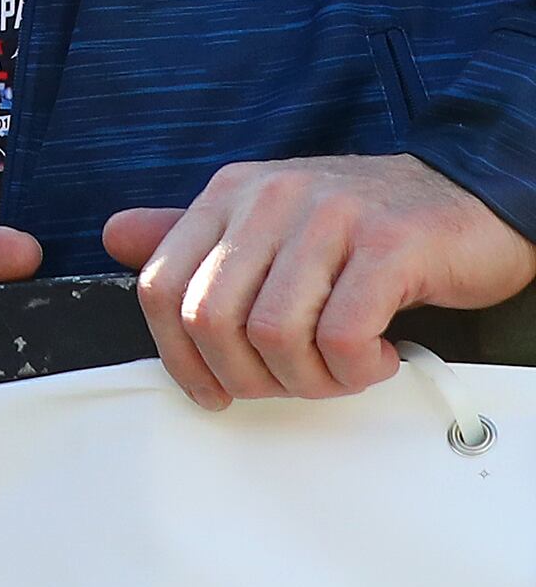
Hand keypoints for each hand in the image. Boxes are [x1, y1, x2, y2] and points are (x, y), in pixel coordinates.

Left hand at [103, 153, 535, 406]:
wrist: (471, 196)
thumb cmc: (365, 228)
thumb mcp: (272, 224)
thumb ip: (197, 237)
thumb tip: (115, 237)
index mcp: (230, 194)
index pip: (159, 285)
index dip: (176, 355)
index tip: (211, 392)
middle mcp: (269, 197)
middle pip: (210, 318)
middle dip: (245, 376)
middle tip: (289, 384)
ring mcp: (328, 216)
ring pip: (273, 334)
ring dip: (307, 379)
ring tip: (339, 371)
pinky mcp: (388, 245)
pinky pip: (341, 336)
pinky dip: (354, 369)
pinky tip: (376, 357)